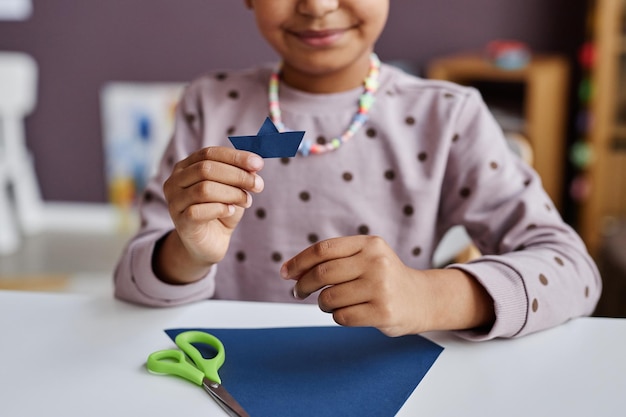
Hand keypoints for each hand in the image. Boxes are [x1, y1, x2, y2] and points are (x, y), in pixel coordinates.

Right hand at [157, 147, 263, 281]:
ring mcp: (175, 202)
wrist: (210, 242)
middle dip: (237, 175)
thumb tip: (254, 164)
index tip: (259, 163)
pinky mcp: (181, 222)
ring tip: (246, 201)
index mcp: (186, 166)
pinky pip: (199, 211)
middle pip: (206, 169)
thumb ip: (240, 175)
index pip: (209, 153)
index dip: (235, 157)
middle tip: (258, 184)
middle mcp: (175, 181)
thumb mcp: (233, 189)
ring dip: (232, 193)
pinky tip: (230, 211)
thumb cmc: (221, 210)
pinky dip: (220, 209)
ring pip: (204, 189)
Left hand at [280, 235, 431, 336]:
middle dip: (303, 285)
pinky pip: (342, 317)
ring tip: (330, 303)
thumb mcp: (366, 257)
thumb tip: (289, 270)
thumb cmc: (384, 277)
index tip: (285, 273)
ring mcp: (381, 287)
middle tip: (298, 292)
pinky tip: (347, 312)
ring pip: (329, 298)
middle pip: (322, 274)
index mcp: (369, 244)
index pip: (324, 249)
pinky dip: (337, 316)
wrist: (421, 299)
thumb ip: (333, 259)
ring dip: (322, 304)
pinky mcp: (383, 312)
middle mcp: (376, 262)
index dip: (299, 261)